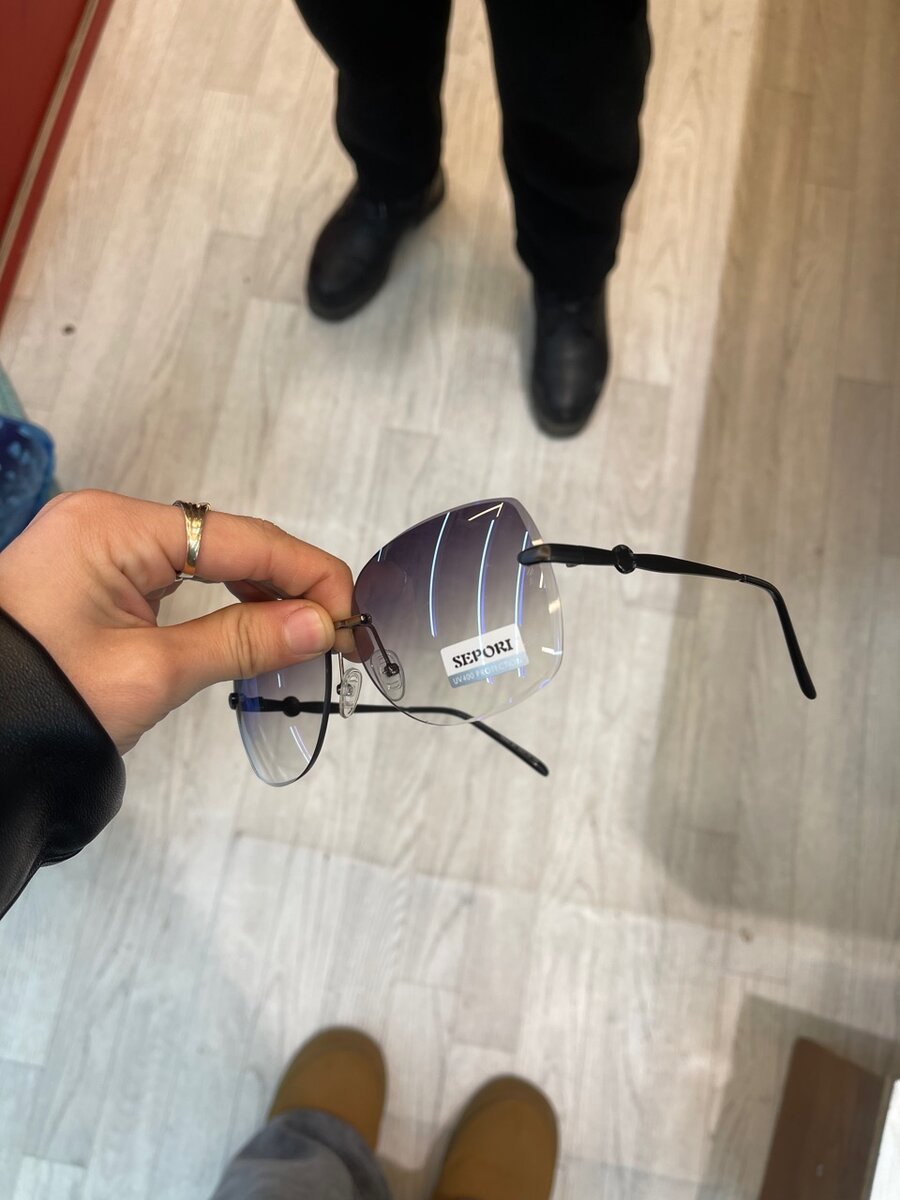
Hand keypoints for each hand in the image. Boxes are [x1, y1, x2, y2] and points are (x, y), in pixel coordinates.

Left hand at [0, 490, 353, 752]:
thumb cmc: (37, 698)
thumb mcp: (151, 674)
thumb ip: (243, 641)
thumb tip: (319, 625)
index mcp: (117, 528)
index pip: (243, 537)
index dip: (308, 574)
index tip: (348, 616)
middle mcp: (111, 520)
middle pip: (230, 540)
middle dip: (290, 584)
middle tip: (335, 635)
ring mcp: (103, 543)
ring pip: (210, 556)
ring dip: (261, 592)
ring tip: (305, 635)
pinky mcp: (101, 569)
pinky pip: (180, 572)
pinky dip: (224, 599)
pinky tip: (257, 625)